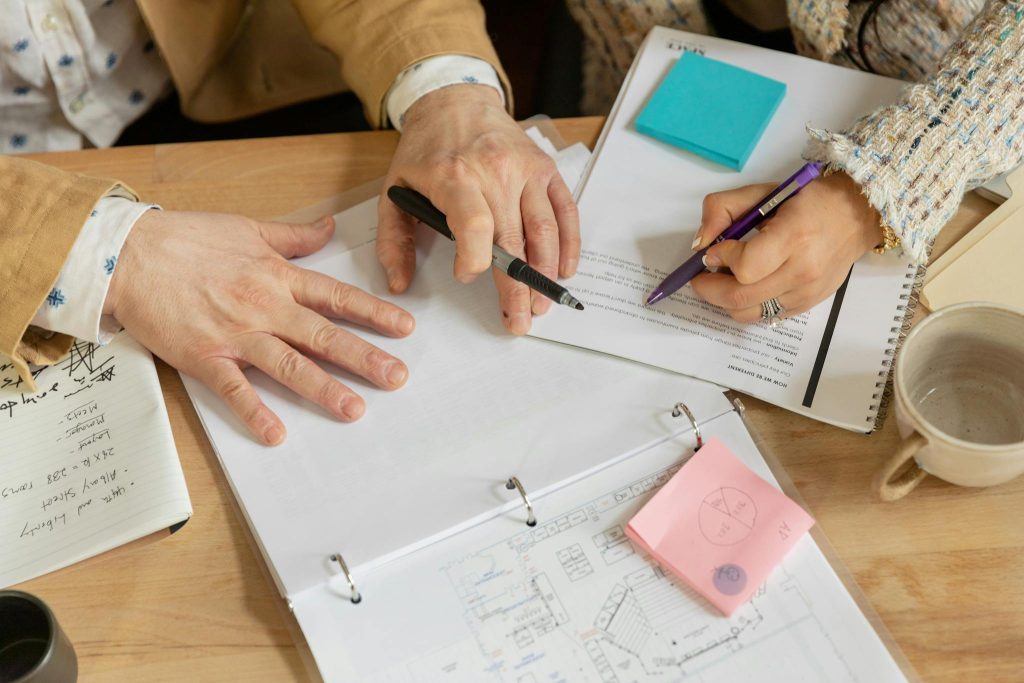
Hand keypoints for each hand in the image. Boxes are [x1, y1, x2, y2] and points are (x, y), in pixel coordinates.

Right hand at [104, 211, 414, 444]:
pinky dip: (255, 411)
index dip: (374, 313)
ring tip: (354, 410)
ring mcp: (236, 334)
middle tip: (397, 378)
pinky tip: (277, 433)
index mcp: (278, 276)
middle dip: (365, 358)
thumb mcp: (247, 228)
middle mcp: (264, 306)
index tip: (405, 328)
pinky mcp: (204, 356)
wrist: (126, 254)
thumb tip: (329, 227)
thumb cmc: (184, 239)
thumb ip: (293, 235)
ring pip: (289, 365)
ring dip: (324, 389)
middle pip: (324, 335)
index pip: (337, 297)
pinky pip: (235, 389)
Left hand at [377, 84, 580, 333]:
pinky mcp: (545, 169)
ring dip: (546, 273)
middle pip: (513, 239)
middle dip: (517, 288)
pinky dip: (568, 245)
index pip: (475, 224)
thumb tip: (399, 283)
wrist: (455, 99)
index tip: (467, 277)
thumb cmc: (425, 149)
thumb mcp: (394, 190)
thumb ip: (393, 240)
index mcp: (454, 176)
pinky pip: (565, 211)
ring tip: (541, 305)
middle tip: (519, 321)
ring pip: (544, 230)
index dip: (475, 259)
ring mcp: (526, 170)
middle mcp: (495, 172)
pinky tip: (565, 271)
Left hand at [689, 172, 881, 321]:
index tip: (715, 249)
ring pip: (746, 314)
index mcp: (794, 237)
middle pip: (739, 297)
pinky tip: (744, 287)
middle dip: (708, 288)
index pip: (745, 267)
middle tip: (700, 275)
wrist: (855, 216)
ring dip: (723, 301)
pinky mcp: (806, 306)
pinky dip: (744, 307)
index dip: (721, 259)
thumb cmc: (808, 201)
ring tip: (721, 281)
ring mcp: (806, 294)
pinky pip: (763, 318)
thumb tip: (700, 245)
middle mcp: (802, 271)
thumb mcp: (763, 192)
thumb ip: (723, 209)